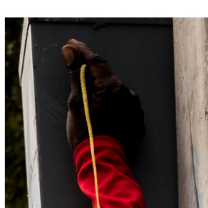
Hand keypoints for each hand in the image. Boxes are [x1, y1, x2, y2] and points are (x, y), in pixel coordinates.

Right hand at [59, 39, 145, 157]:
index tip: (72, 44)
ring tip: (87, 98)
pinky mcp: (137, 121)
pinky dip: (111, 104)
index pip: (96, 61)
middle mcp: (129, 95)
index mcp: (114, 88)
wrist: (101, 163)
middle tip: (75, 66)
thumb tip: (71, 52)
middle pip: (107, 76)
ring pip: (115, 91)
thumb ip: (76, 74)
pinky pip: (122, 106)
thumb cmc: (87, 135)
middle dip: (91, 71)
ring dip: (102, 89)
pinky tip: (100, 111)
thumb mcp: (76, 102)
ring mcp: (135, 109)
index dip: (82, 51)